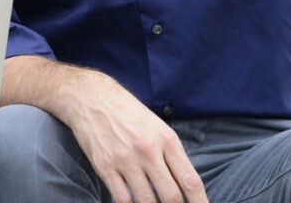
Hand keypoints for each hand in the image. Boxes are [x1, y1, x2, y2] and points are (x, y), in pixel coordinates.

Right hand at [64, 73, 206, 202]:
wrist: (91, 97)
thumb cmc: (127, 112)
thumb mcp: (157, 126)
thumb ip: (170, 154)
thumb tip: (182, 185)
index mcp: (166, 139)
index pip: (190, 181)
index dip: (200, 202)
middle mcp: (148, 151)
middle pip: (171, 196)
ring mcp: (125, 160)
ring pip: (147, 201)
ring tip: (153, 202)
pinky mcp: (105, 166)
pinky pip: (122, 199)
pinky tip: (133, 202)